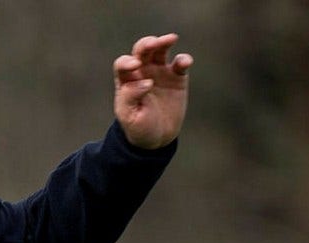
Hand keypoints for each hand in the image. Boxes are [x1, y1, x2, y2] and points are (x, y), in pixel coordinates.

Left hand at [114, 33, 190, 149]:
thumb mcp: (129, 116)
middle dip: (146, 44)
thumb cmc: (139, 127)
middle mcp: (142, 72)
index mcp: (126, 81)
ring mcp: (159, 72)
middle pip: (141, 51)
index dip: (127, 62)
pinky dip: (183, 59)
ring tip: (171, 39)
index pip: (123, 64)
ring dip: (164, 42)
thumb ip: (130, 96)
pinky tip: (185, 62)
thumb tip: (146, 82)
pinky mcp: (176, 77)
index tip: (135, 66)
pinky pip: (180, 64)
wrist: (157, 138)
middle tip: (153, 44)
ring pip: (160, 51)